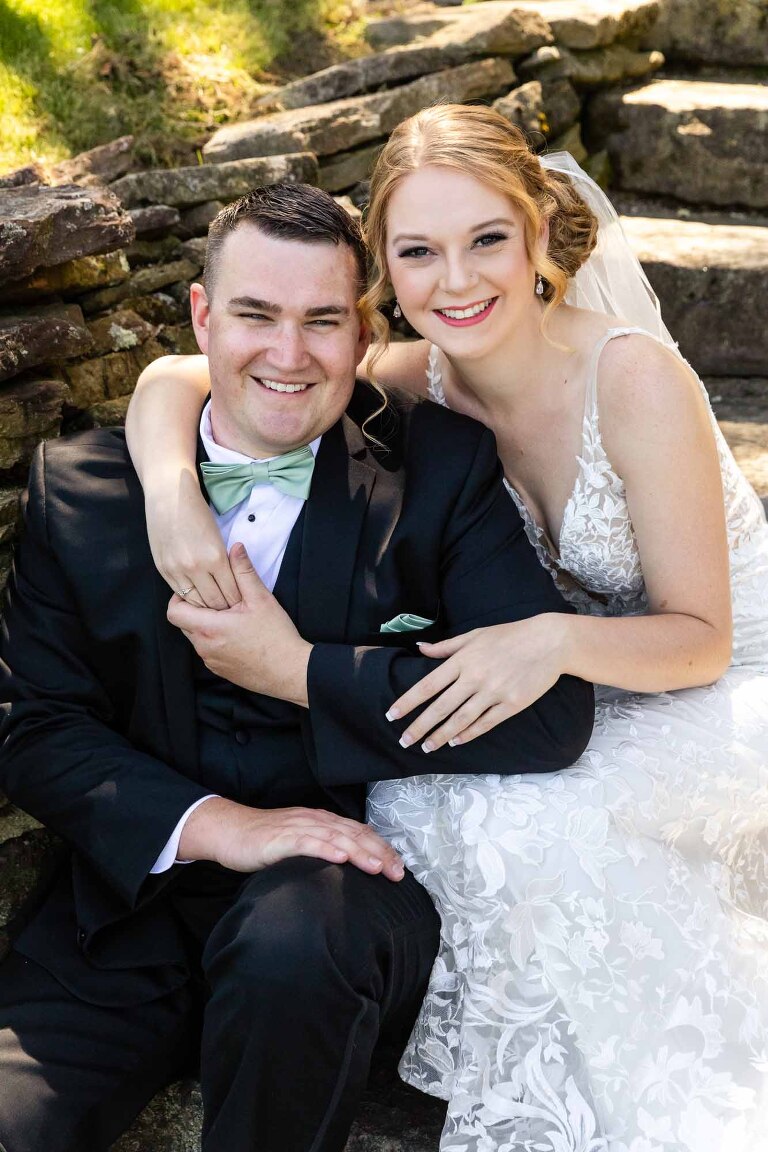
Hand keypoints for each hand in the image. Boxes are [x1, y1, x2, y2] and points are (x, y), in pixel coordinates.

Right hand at [145, 467, 240, 609]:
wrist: (169, 494)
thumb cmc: (198, 511)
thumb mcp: (219, 536)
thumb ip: (224, 562)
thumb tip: (230, 583)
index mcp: (215, 557)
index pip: (231, 592)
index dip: (237, 601)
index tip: (241, 606)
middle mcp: (195, 567)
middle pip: (214, 602)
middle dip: (223, 609)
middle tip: (230, 613)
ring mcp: (177, 569)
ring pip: (195, 601)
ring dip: (205, 606)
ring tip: (214, 610)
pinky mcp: (163, 569)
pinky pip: (179, 593)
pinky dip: (189, 598)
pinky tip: (196, 599)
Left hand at [167, 543, 311, 705]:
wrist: (290, 672)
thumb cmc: (276, 637)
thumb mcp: (261, 599)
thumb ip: (244, 571)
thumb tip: (235, 547)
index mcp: (209, 628)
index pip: (174, 611)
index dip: (180, 598)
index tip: (198, 590)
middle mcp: (204, 647)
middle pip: (184, 623)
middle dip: (196, 610)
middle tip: (218, 599)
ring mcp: (211, 661)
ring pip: (196, 637)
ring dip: (206, 625)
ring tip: (230, 616)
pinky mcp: (220, 670)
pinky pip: (208, 650)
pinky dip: (216, 640)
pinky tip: (238, 634)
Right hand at [180, 796, 404, 881]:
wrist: (230, 831)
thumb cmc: (264, 841)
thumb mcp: (300, 843)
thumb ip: (323, 849)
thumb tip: (349, 868)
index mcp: (322, 821)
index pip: (359, 832)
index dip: (381, 848)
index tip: (398, 868)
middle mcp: (315, 820)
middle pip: (354, 834)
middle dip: (379, 853)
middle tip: (397, 873)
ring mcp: (298, 827)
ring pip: (335, 837)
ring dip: (359, 852)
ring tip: (377, 867)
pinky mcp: (280, 838)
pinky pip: (306, 842)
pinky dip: (325, 848)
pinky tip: (340, 856)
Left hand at [388, 615, 568, 751]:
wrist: (549, 642)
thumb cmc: (510, 635)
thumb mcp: (475, 634)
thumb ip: (446, 646)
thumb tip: (420, 648)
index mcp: (463, 660)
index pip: (428, 685)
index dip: (408, 702)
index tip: (392, 715)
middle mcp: (475, 677)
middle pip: (440, 707)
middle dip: (419, 726)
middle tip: (403, 741)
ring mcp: (494, 692)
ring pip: (460, 719)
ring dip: (441, 735)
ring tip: (426, 747)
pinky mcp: (512, 704)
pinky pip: (486, 723)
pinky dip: (469, 734)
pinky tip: (456, 741)